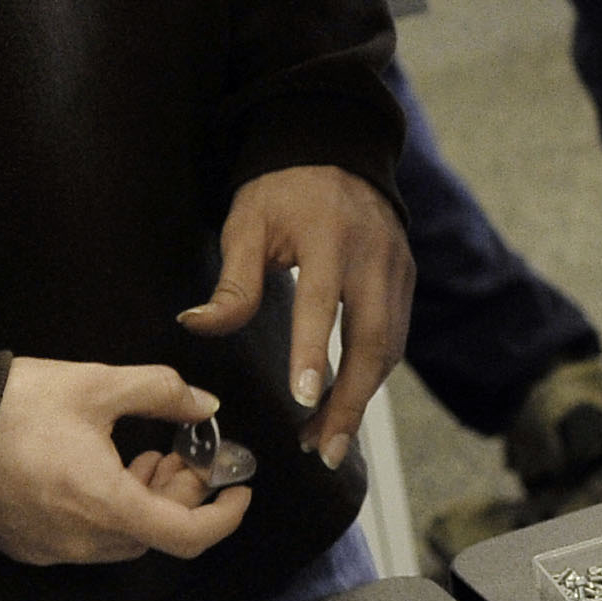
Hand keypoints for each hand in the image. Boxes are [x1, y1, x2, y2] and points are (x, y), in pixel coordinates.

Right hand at [0, 358, 251, 565]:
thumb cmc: (13, 407)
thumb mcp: (97, 384)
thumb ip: (162, 392)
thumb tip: (204, 406)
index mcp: (104, 505)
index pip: (187, 536)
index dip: (224, 516)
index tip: (238, 488)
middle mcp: (81, 540)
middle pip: (158, 534)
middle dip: (184, 495)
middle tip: (183, 452)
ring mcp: (52, 550)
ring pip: (125, 538)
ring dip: (148, 502)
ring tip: (146, 456)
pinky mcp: (28, 546)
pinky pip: (90, 539)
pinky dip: (114, 511)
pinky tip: (106, 470)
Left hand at [180, 166, 410, 471]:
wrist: (336, 151)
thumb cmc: (282, 191)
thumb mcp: (246, 226)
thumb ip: (231, 284)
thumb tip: (195, 328)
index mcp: (328, 236)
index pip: (322, 301)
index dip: (314, 351)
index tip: (304, 399)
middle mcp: (372, 254)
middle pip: (372, 338)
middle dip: (350, 401)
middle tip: (324, 449)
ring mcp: (396, 267)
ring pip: (389, 346)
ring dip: (361, 398)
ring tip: (326, 441)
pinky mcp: (406, 278)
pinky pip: (395, 336)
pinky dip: (372, 376)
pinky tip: (343, 404)